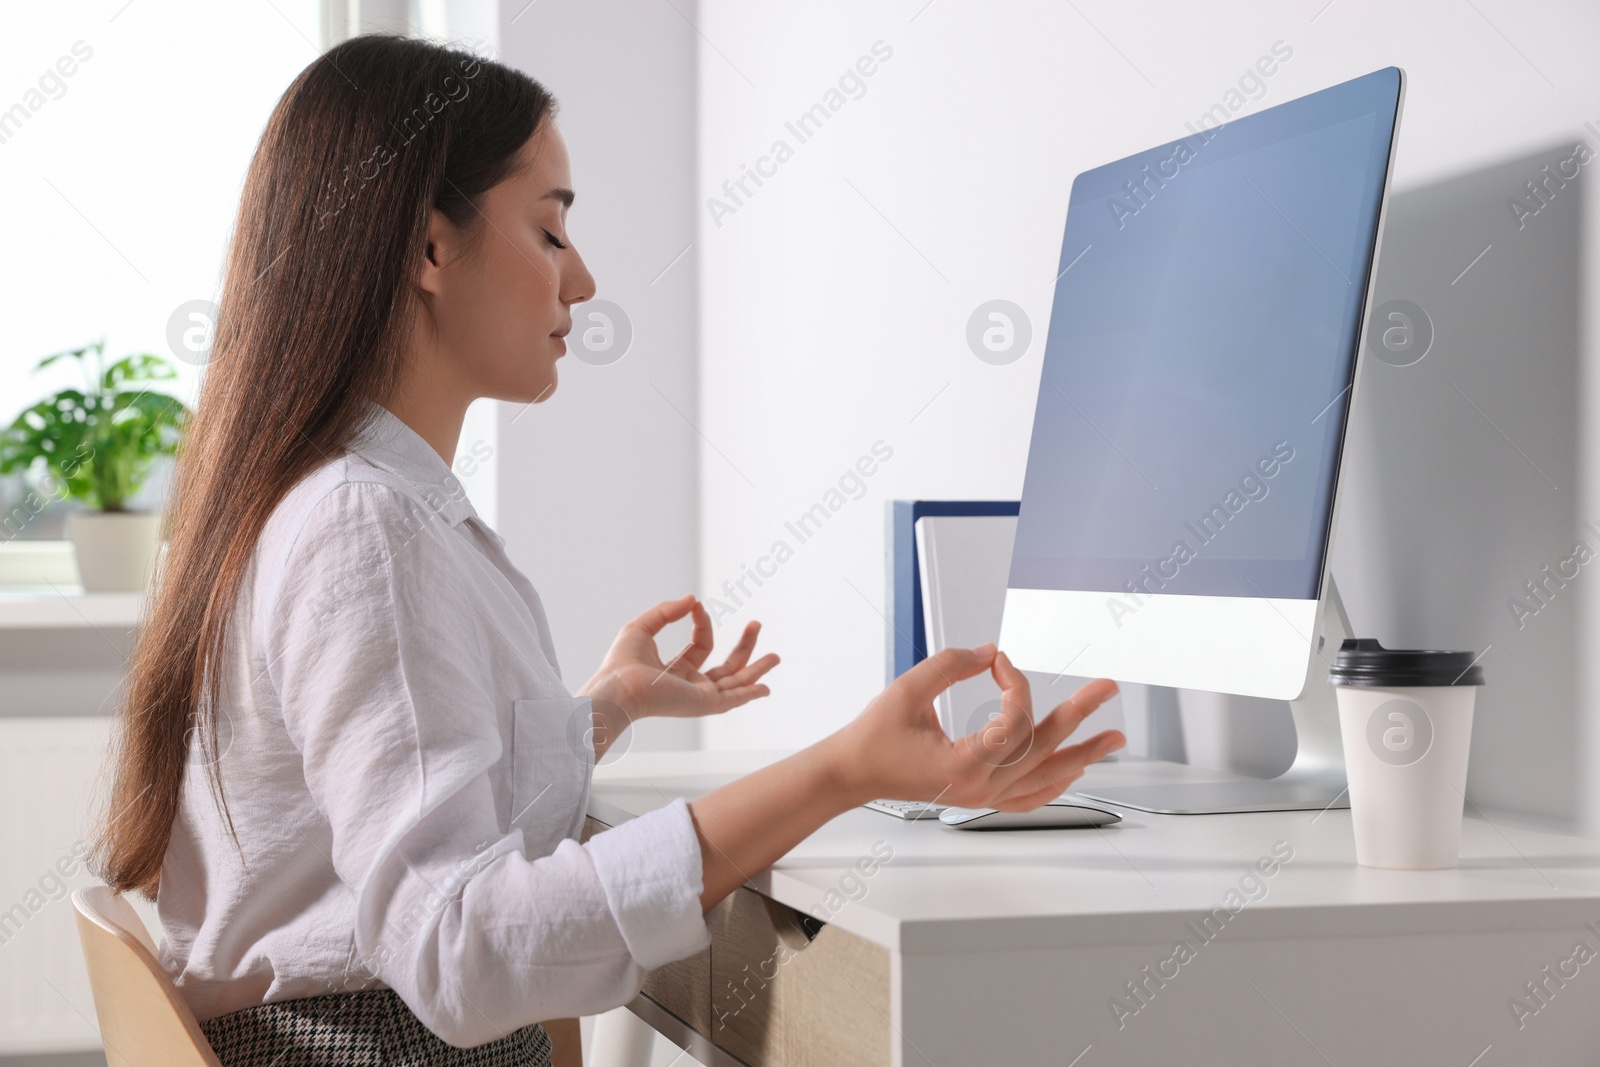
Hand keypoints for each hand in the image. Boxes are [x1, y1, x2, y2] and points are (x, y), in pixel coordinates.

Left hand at [578, 594, 779, 748]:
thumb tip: (693, 600)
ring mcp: (699, 697)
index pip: (701, 645)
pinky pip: (733, 700)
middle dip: (744, 647)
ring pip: (735, 684)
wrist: (620, 687)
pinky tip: (766, 688)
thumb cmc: (622, 663)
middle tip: (756, 624)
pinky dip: (750, 694)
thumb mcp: (642, 627)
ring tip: (775, 657)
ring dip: (756, 670)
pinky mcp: (705, 704)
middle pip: (726, 667)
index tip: (697, 606)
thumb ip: (667, 612)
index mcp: (675, 672)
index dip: (703, 623)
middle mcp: (690, 686)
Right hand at [820, 644, 1123, 809]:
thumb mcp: (907, 691)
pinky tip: (1075, 771)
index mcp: (963, 763)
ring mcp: (983, 794)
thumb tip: (988, 652)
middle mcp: (980, 785)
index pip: (1013, 720)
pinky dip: (1056, 783)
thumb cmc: (874, 737)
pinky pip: (1029, 796)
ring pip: (1046, 776)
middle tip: (1107, 689)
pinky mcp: (979, 795)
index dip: (1013, 682)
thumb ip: (950, 665)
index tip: (999, 661)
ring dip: (1083, 754)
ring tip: (1114, 739)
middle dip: (1080, 715)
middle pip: (1044, 747)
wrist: (854, 772)